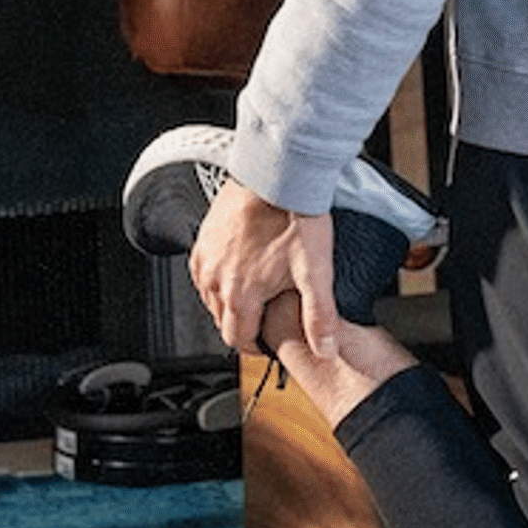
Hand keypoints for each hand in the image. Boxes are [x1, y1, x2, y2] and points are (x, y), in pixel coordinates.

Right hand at [190, 179, 339, 361]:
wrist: (277, 176)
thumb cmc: (296, 218)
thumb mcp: (316, 273)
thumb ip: (319, 317)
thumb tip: (325, 350)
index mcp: (240, 295)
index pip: (238, 340)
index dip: (256, 347)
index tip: (267, 344)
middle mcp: (215, 280)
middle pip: (222, 322)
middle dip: (242, 327)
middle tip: (264, 321)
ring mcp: (205, 259)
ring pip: (209, 299)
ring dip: (228, 304)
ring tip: (253, 297)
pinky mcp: (203, 240)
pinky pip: (202, 273)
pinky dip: (216, 280)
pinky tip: (235, 272)